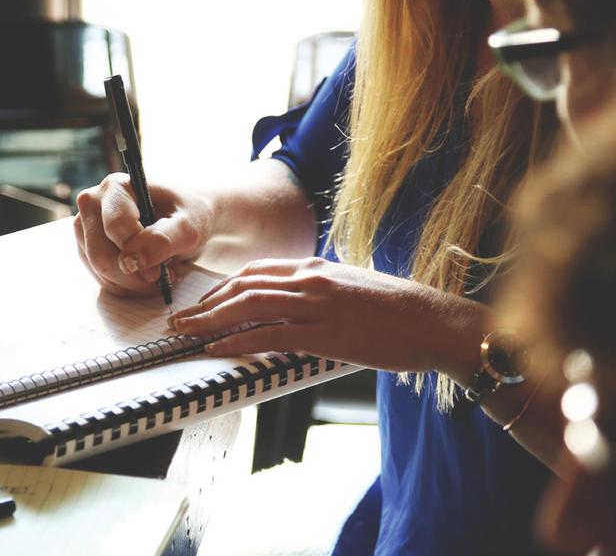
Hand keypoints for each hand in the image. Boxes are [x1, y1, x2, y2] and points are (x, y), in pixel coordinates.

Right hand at [73, 173, 213, 295]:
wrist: (186, 221)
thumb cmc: (188, 217)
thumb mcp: (188, 227)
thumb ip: (163, 240)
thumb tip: (131, 261)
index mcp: (116, 187)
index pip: (115, 227)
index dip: (139, 253)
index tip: (161, 269)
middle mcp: (93, 203)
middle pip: (100, 254)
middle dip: (134, 275)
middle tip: (162, 277)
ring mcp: (86, 227)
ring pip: (99, 270)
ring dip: (132, 283)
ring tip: (158, 273)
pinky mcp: (88, 248)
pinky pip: (101, 279)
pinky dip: (126, 286)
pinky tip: (145, 276)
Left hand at [168, 257, 486, 373]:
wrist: (435, 321)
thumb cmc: (400, 311)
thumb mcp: (354, 289)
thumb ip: (322, 292)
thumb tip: (298, 306)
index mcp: (317, 267)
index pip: (257, 271)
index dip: (223, 287)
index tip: (204, 302)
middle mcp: (312, 279)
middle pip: (244, 285)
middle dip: (206, 303)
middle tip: (180, 319)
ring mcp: (318, 304)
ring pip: (250, 305)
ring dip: (210, 320)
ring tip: (187, 333)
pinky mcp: (326, 333)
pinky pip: (271, 335)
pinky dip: (238, 341)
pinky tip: (218, 349)